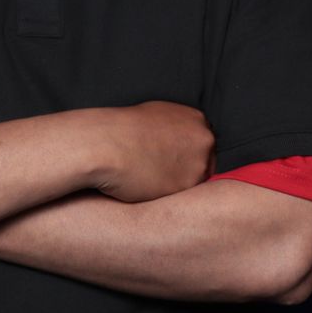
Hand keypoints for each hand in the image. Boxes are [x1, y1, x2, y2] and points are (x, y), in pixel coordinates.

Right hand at [86, 102, 215, 202]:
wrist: (104, 145)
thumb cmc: (122, 129)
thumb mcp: (157, 115)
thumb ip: (177, 127)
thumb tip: (179, 140)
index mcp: (197, 120)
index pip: (204, 145)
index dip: (187, 157)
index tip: (171, 162)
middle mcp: (204, 141)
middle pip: (206, 164)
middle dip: (188, 171)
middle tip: (162, 173)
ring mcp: (199, 164)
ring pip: (196, 182)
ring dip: (179, 185)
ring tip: (152, 179)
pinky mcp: (187, 187)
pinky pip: (184, 197)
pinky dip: (169, 196)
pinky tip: (149, 188)